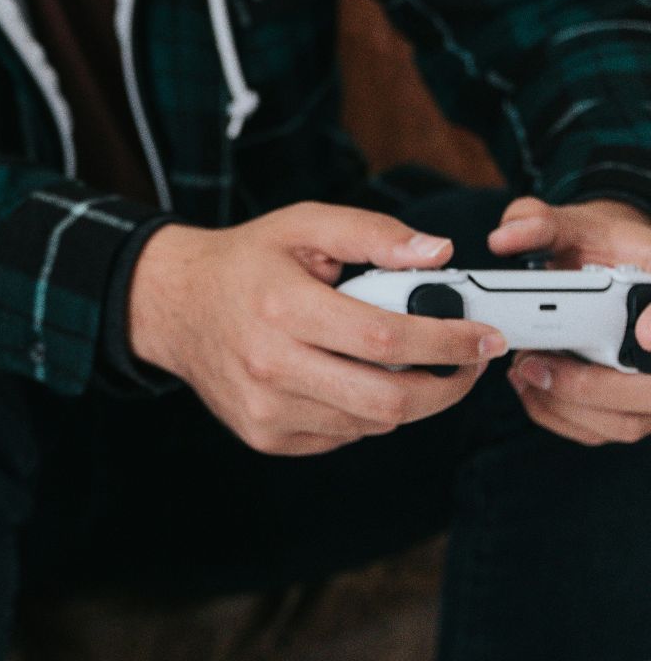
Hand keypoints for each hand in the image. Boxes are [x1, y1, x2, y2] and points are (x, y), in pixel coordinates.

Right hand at [130, 202, 506, 454]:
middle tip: (468, 365)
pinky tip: (354, 378)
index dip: (448, 343)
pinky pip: (343, 435)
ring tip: (410, 365)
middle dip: (447, 386)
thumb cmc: (246, 264)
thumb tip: (438, 254)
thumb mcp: (304, 225)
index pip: (385, 340)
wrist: (175, 307)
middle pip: (388, 400)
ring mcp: (265, 408)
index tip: (485, 338)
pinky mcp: (265, 435)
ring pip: (371, 423)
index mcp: (283, 307)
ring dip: (408, 398)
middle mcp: (271, 365)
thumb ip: (373, 234)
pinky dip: (365, 412)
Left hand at [489, 196, 650, 444]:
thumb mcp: (574, 226)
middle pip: (650, 393)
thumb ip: (541, 223)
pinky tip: (528, 386)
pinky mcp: (631, 410)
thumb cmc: (598, 248)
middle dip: (591, 385)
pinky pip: (601, 431)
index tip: (639, 330)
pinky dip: (559, 416)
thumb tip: (506, 238)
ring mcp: (649, 387)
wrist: (608, 270)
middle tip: (532, 362)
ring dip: (567, 404)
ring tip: (522, 368)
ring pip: (626, 422)